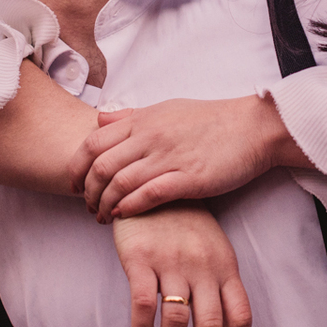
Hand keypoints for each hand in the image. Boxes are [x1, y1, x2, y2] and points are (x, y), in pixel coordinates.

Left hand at [69, 95, 310, 221]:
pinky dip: (130, 207)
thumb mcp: (167, 108)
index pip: (93, 142)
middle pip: (101, 166)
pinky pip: (149, 194)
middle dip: (87, 191)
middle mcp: (151, 136)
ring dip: (104, 204)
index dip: (76, 167)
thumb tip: (100, 119)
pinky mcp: (189, 178)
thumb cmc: (211, 119)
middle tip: (86, 207)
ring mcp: (169, 157)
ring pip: (120, 182)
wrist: (253, 127)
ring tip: (101, 217)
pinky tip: (123, 216)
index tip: (73, 185)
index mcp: (144, 120)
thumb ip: (132, 116)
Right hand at [112, 202, 251, 326]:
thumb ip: (218, 280)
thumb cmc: (183, 220)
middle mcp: (203, 266)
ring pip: (177, 321)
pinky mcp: (141, 259)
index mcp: (225, 265)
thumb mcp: (212, 245)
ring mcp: (172, 261)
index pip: (240, 316)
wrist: (150, 184)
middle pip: (211, 326)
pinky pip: (144, 305)